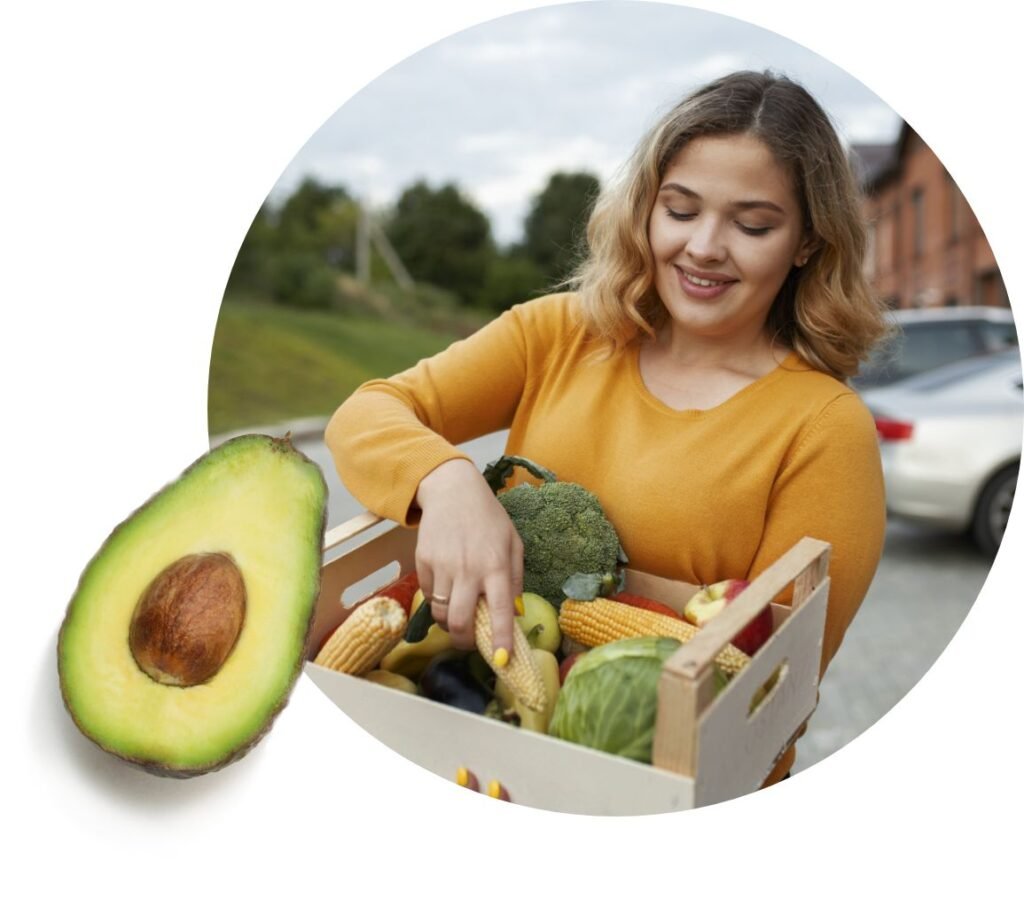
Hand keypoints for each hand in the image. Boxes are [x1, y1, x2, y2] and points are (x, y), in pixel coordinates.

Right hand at [414, 459, 523, 655]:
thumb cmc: (488, 519)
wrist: (452, 491)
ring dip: (451, 624)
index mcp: (496, 565)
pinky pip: (430, 596)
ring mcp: (442, 566)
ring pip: (442, 613)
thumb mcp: (513, 544)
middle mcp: (468, 568)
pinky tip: (448, 592)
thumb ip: (515, 579)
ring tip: (459, 617)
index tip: (501, 661)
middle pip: (461, 621)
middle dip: (464, 642)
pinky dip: (439, 603)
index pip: (500, 610)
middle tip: (470, 643)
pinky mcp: (423, 562)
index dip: (501, 639)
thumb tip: (514, 613)